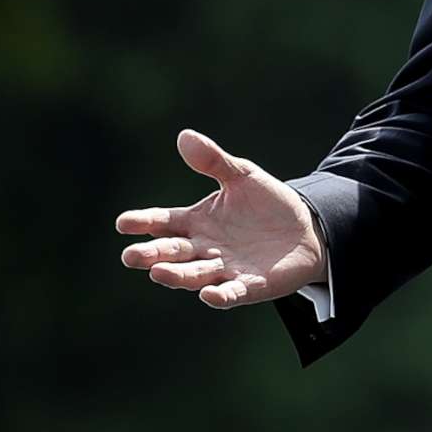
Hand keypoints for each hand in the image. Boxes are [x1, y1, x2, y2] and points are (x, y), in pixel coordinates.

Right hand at [115, 129, 324, 308]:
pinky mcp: (249, 286)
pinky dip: (220, 296)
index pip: (163, 222)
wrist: (307, 229)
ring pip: (194, 275)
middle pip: (171, 252)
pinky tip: (209, 295)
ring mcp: (225, 269)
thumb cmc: (268, 203)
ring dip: (177, 276)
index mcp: (196, 221)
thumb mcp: (243, 176)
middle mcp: (203, 248)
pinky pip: (231, 293)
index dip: (143, 222)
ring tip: (159, 273)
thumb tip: (185, 136)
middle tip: (130, 256)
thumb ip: (214, 161)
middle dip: (151, 255)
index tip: (124, 223)